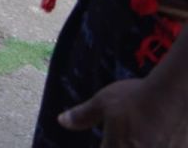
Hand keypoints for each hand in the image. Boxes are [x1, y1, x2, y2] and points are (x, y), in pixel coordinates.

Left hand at [59, 78, 187, 146]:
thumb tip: (62, 121)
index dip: (103, 146)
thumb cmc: (137, 97)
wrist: (177, 95)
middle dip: (119, 145)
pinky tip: (160, 138)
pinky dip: (160, 144)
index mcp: (117, 147)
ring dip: (138, 144)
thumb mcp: (104, 102)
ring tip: (139, 136)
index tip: (105, 140)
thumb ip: (83, 115)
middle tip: (122, 137)